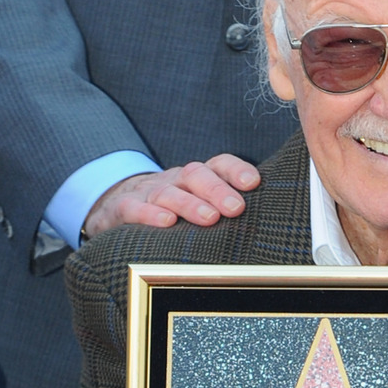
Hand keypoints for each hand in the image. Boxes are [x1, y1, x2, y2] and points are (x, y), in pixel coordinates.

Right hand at [83, 154, 260, 237]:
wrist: (116, 205)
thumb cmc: (171, 210)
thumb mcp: (197, 204)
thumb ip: (226, 209)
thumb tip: (270, 223)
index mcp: (196, 179)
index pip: (218, 165)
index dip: (235, 171)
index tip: (253, 183)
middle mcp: (175, 180)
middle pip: (196, 175)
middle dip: (217, 190)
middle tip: (236, 208)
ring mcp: (148, 192)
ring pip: (168, 192)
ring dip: (190, 204)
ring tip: (209, 218)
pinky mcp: (123, 208)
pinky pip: (135, 208)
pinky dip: (149, 215)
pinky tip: (166, 223)